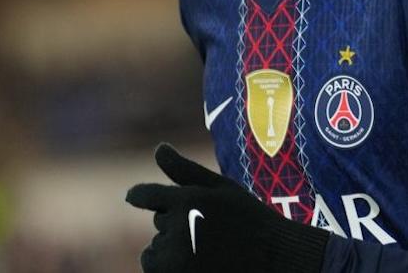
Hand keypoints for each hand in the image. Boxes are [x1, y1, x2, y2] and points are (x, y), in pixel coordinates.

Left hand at [126, 143, 329, 272]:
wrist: (274, 259)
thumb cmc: (248, 219)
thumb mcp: (220, 188)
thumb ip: (183, 170)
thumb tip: (158, 147)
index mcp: (188, 200)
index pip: (146, 196)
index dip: (140, 196)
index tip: (132, 197)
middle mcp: (179, 228)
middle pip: (160, 221)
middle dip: (178, 222)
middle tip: (212, 227)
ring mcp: (177, 258)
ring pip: (155, 248)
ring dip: (172, 248)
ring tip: (208, 248)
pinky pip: (155, 267)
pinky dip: (168, 266)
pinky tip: (196, 262)